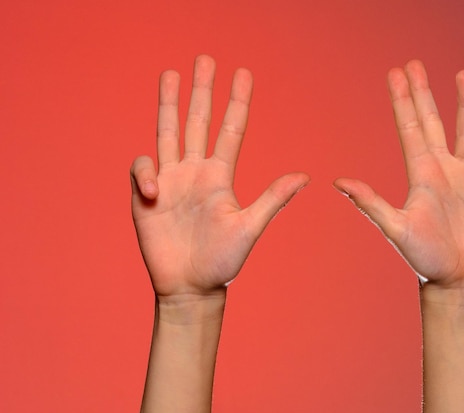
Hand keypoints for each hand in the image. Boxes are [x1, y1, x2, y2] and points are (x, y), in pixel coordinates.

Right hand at [131, 55, 308, 299]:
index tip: (243, 73)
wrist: (190, 287)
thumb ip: (272, 199)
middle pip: (197, 122)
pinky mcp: (146, 194)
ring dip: (169, 104)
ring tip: (170, 73)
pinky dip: (146, 171)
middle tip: (205, 60)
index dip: (237, 102)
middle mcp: (196, 172)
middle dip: (201, 91)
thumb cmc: (223, 262)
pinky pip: (143, 167)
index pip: (231, 130)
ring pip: (168, 132)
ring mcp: (170, 181)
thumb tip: (305, 176)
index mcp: (221, 176)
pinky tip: (153, 191)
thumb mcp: (250, 227)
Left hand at [334, 60, 463, 292]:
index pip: (408, 127)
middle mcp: (440, 169)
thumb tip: (337, 181)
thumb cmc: (423, 258)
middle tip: (415, 63)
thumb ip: (370, 202)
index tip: (396, 74)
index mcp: (419, 173)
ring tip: (463, 74)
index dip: (402, 100)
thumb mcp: (395, 228)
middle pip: (432, 121)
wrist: (455, 280)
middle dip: (424, 92)